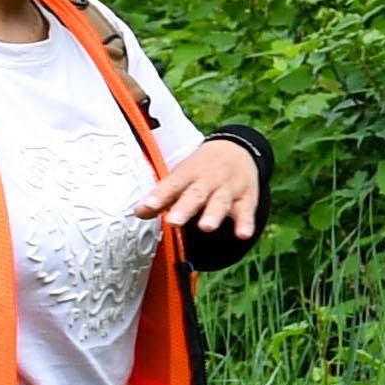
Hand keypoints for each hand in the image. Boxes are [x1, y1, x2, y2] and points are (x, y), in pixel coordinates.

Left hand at [139, 138, 261, 242]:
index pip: (171, 185)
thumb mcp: (182, 176)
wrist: (239, 149)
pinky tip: (243, 234)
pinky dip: (246, 223)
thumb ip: (162, 197)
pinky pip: (246, 211)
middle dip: (185, 208)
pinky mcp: (247, 198)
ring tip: (206, 227)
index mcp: (188, 174)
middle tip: (173, 221)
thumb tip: (138, 213)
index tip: (145, 208)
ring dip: (213, 215)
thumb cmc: (202, 169)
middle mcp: (208, 180)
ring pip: (221, 202)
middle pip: (196, 194)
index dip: (158, 196)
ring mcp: (228, 188)